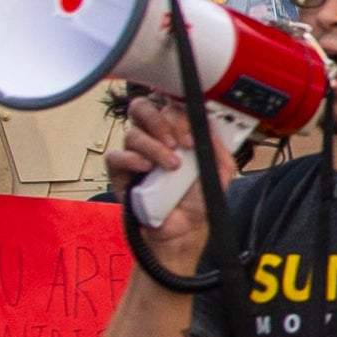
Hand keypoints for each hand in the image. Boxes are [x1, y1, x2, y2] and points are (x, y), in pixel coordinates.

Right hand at [105, 93, 215, 271]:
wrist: (183, 230)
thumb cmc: (197, 202)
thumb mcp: (221, 174)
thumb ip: (219, 149)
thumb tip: (210, 126)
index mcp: (175, 134)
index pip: (168, 107)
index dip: (179, 115)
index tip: (192, 137)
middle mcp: (152, 140)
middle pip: (143, 108)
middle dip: (161, 121)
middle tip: (177, 142)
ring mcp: (134, 154)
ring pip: (133, 133)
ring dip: (154, 147)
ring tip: (172, 166)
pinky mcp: (120, 173)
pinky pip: (116, 156)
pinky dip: (132, 159)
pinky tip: (147, 168)